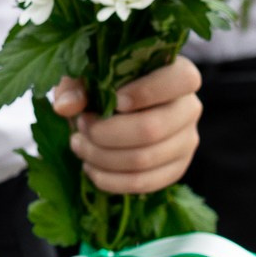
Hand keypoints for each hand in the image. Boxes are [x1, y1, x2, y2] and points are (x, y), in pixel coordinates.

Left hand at [51, 57, 202, 195]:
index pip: (181, 80)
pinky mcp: (175, 169)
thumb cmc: (102, 85)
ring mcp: (186, 141)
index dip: (146, 91)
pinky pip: (145, 182)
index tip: (113, 100)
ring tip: (79, 145)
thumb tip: (66, 107)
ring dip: (102, 157)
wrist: (113, 112)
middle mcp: (189, 108)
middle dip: (106, 132)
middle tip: (81, 126)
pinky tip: (90, 168)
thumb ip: (75, 86)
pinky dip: (110, 180)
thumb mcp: (85, 76)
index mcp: (178, 74)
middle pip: (153, 128)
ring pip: (144, 159)